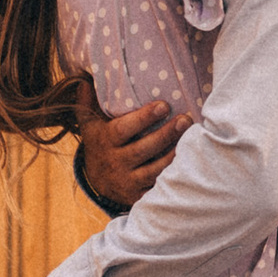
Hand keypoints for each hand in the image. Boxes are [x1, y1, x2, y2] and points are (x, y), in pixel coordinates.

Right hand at [76, 85, 184, 210]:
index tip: (164, 105)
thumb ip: (87, 103)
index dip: (143, 118)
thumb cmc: (100, 143)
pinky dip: (172, 180)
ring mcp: (127, 181)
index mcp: (105, 142)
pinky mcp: (138, 196)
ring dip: (174, 156)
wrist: (96, 181)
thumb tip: (84, 80)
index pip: (124, 129)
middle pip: (143, 149)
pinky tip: (188, 166)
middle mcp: (115, 162)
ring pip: (154, 171)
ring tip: (193, 140)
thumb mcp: (89, 124)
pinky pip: (157, 189)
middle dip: (165, 135)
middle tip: (185, 120)